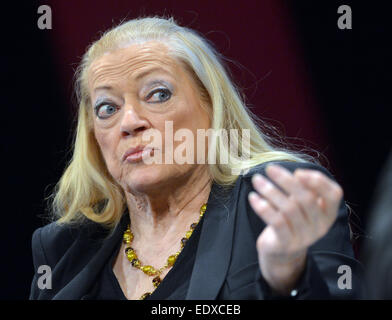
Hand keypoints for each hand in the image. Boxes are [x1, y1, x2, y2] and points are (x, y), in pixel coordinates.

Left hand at [248, 164, 342, 294]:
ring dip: (270, 191)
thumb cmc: (291, 220)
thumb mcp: (301, 204)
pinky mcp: (287, 244)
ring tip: (256, 179)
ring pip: (289, 209)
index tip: (297, 171)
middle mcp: (320, 226)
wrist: (281, 252)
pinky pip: (276, 222)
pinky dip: (263, 207)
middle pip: (307, 199)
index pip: (334, 194)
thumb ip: (302, 189)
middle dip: (286, 180)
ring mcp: (305, 237)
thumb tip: (293, 173)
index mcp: (328, 213)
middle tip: (269, 168)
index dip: (318, 181)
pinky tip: (253, 197)